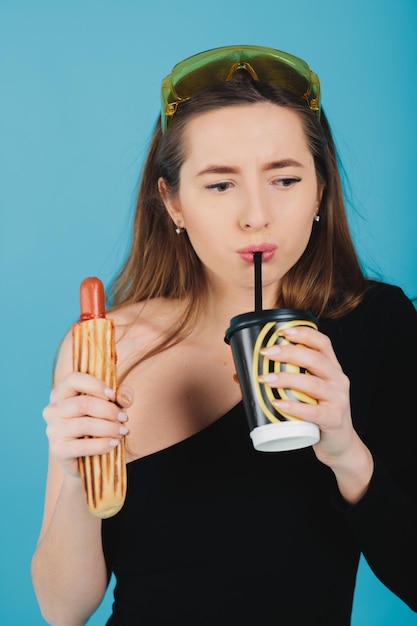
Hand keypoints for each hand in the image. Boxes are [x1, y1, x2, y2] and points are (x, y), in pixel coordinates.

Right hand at [43, 373, 132, 477]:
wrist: (89, 456)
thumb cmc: (100, 422)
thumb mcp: (113, 404)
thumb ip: (122, 395)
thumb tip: (124, 398)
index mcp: (61, 392)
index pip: (73, 379)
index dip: (95, 385)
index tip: (112, 395)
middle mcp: (52, 409)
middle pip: (83, 403)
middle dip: (109, 410)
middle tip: (124, 418)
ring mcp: (52, 430)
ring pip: (85, 424)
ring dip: (110, 428)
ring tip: (123, 431)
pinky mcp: (58, 450)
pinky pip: (83, 446)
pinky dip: (103, 444)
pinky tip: (114, 443)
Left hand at [258, 326, 356, 467]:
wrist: (340, 444)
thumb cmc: (318, 413)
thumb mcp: (308, 392)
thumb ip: (284, 380)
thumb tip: (242, 374)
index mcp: (332, 368)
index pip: (323, 343)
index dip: (304, 333)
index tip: (282, 331)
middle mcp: (338, 380)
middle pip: (316, 359)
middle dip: (289, 352)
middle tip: (266, 353)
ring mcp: (338, 400)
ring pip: (313, 384)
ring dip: (286, 379)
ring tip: (265, 379)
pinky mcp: (333, 419)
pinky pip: (313, 412)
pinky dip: (294, 407)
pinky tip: (278, 404)